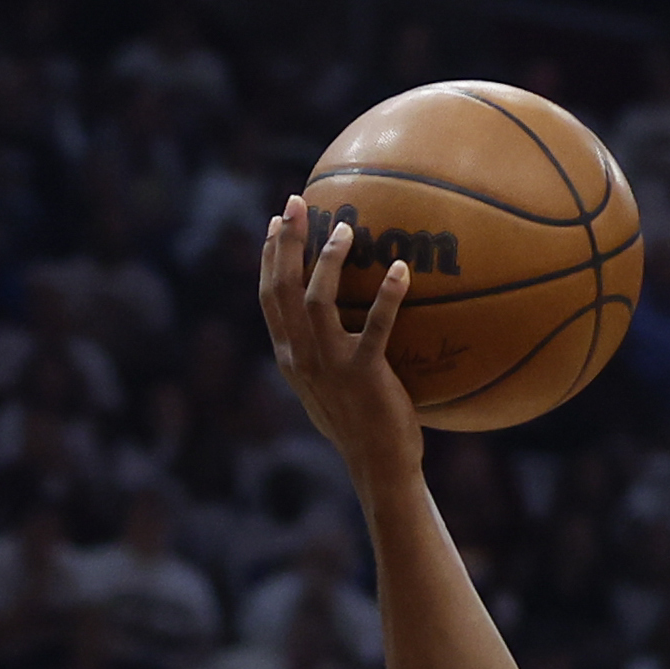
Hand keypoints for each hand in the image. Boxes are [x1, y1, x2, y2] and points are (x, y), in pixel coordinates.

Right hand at [258, 194, 420, 484]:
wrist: (378, 465)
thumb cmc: (362, 425)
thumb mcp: (330, 386)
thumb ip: (325, 351)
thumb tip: (341, 317)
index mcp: (290, 356)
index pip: (269, 297)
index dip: (270, 257)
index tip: (276, 222)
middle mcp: (300, 356)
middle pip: (282, 288)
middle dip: (286, 242)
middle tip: (295, 203)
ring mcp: (329, 365)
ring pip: (316, 300)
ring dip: (327, 260)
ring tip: (344, 229)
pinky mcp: (365, 374)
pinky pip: (376, 327)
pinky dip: (387, 296)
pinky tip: (400, 270)